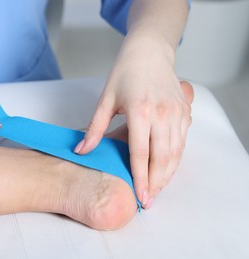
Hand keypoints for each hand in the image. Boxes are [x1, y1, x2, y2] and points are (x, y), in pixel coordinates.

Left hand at [74, 41, 193, 208]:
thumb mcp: (105, 99)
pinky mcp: (184, 111)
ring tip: (157, 189)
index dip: (140, 178)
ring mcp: (176, 113)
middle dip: (156, 183)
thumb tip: (81, 151)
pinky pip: (182, 142)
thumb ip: (95, 128)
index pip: (141, 153)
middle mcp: (162, 114)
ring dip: (167, 174)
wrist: (149, 51)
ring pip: (176, 153)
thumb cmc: (125, 72)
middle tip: (149, 200)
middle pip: (162, 158)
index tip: (140, 196)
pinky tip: (167, 169)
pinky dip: (176, 159)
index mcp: (140, 111)